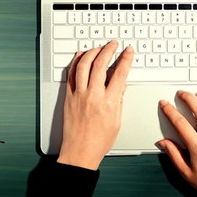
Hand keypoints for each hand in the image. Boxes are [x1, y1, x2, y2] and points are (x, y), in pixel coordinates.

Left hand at [57, 41, 132, 170]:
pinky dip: (76, 62)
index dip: (126, 59)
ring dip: (92, 52)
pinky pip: (71, 74)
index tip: (128, 51)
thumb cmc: (98, 141)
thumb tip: (121, 84)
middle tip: (114, 44)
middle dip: (109, 49)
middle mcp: (93, 95)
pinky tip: (80, 56)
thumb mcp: (117, 121)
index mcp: (109, 102)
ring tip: (99, 47)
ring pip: (84, 65)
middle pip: (100, 64)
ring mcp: (78, 95)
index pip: (119, 73)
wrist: (79, 152)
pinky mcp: (68, 97)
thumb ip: (119, 100)